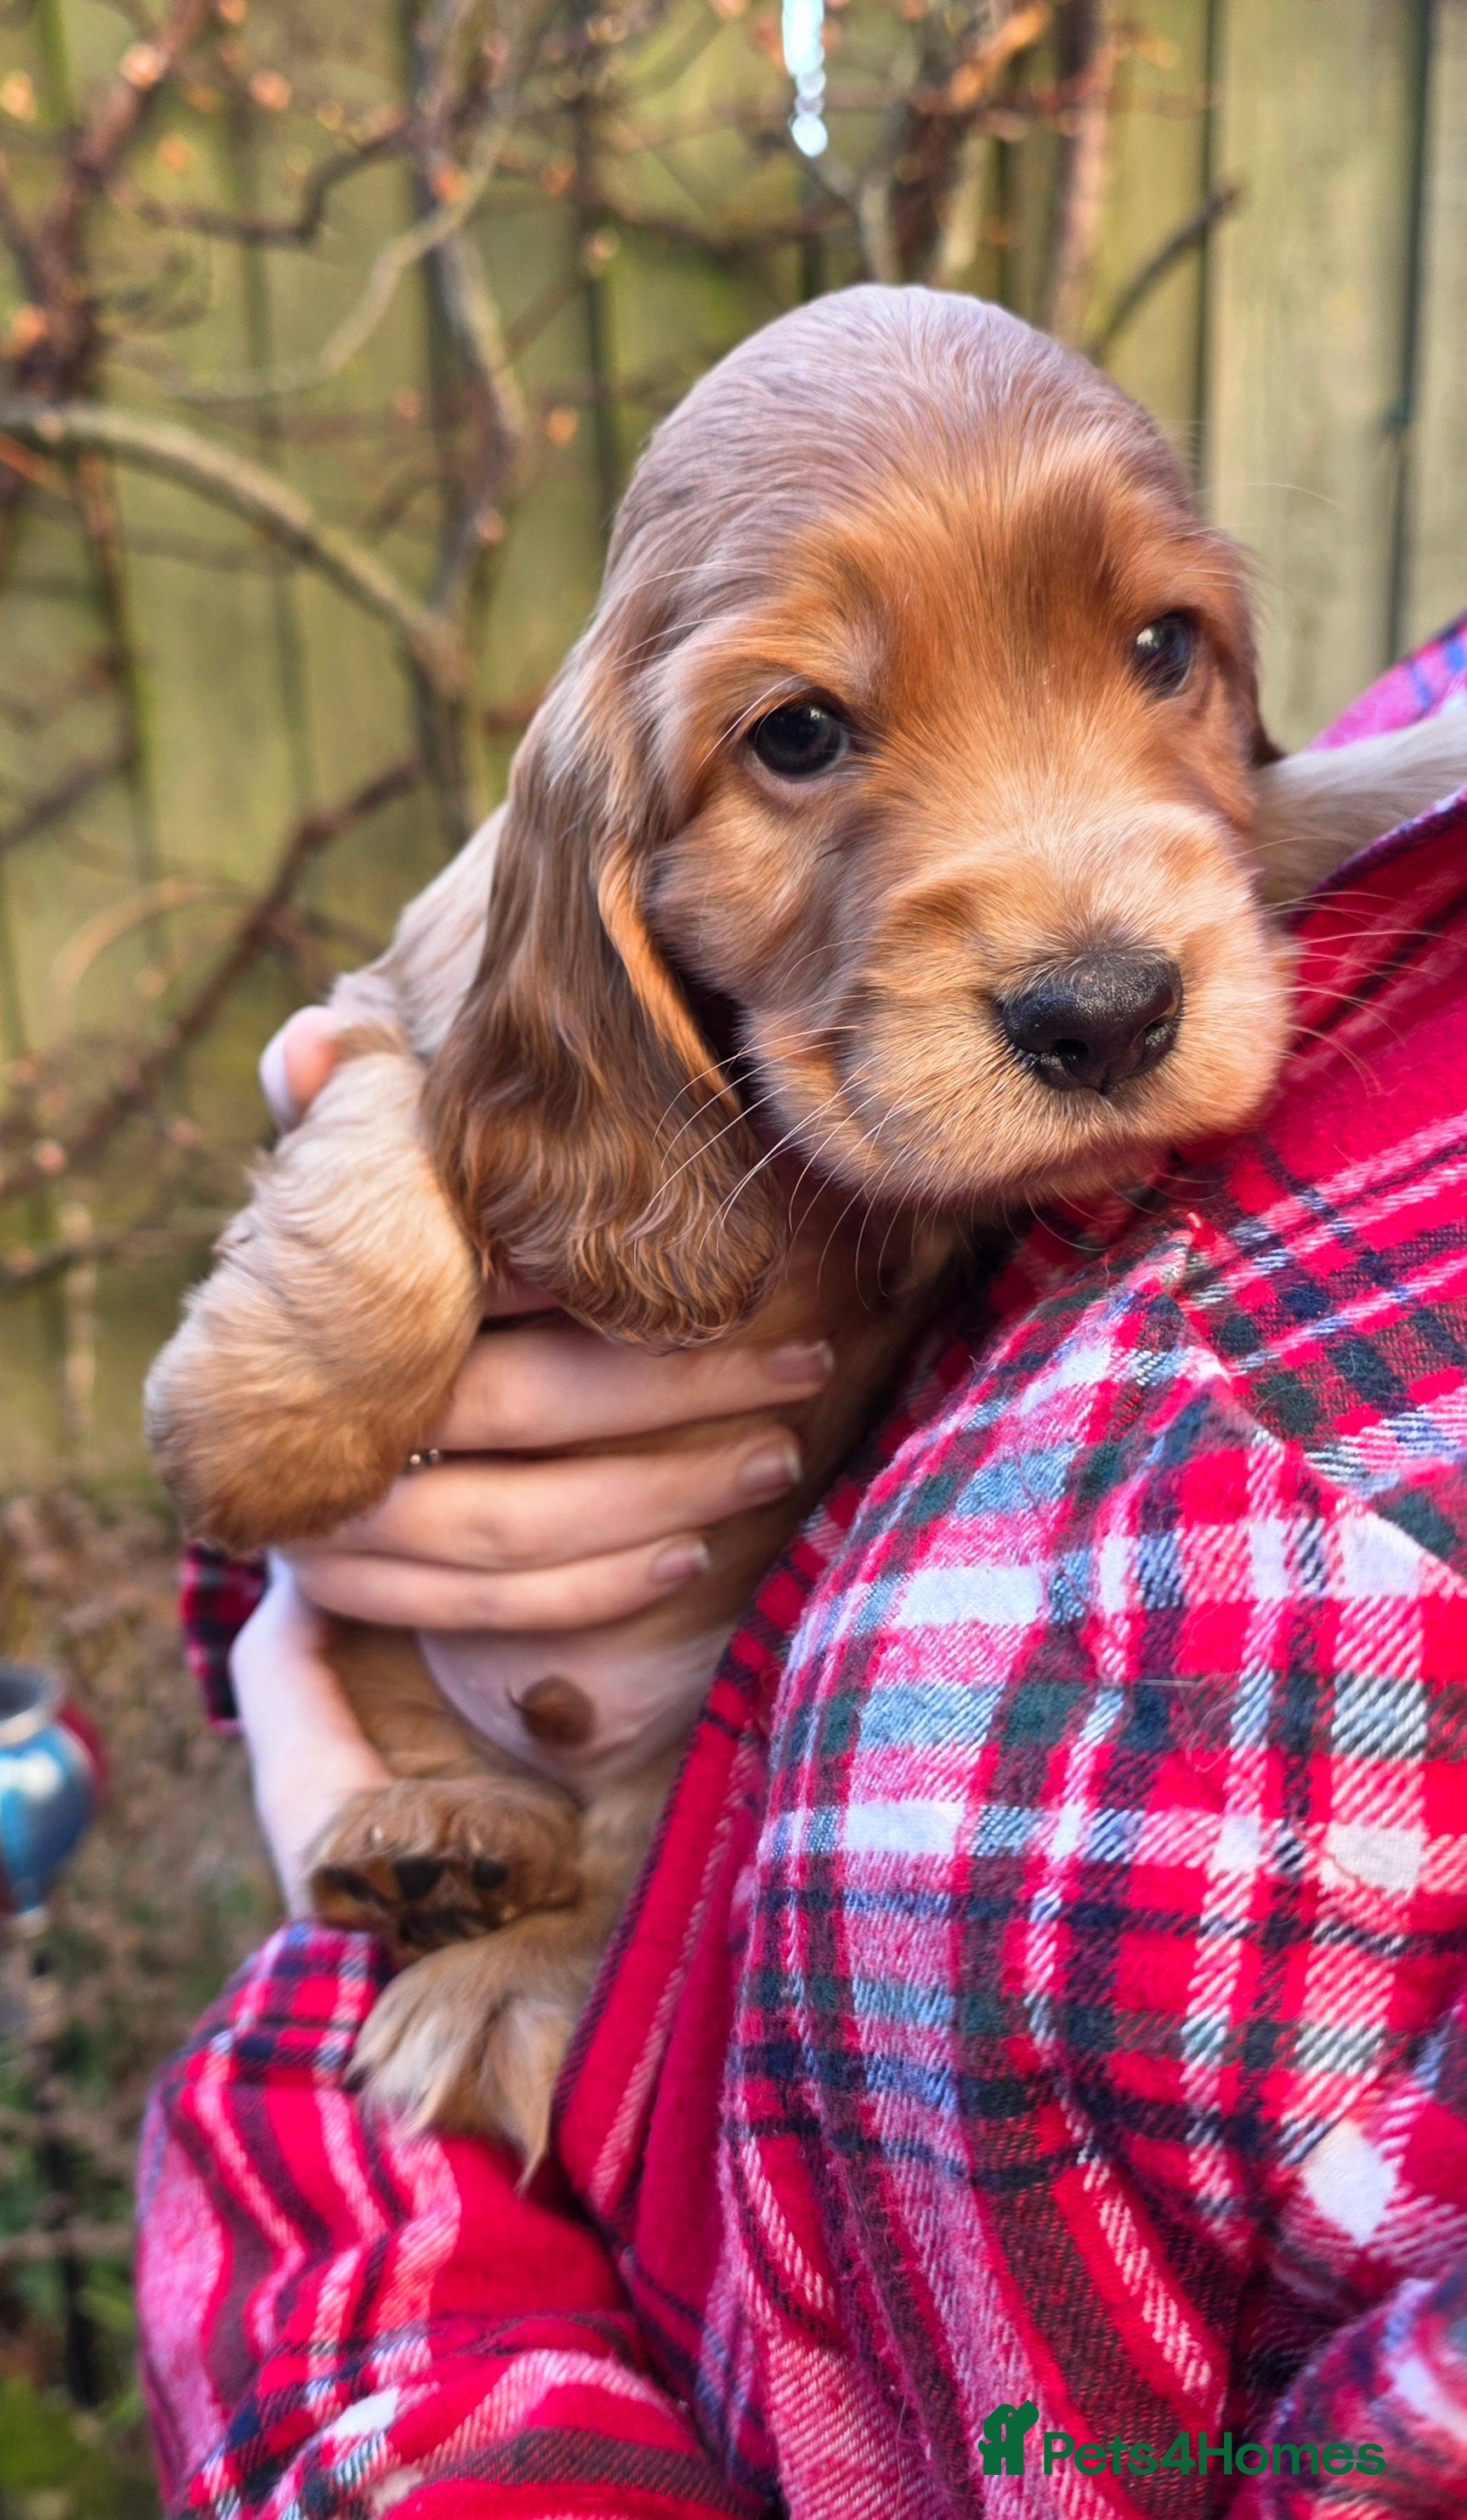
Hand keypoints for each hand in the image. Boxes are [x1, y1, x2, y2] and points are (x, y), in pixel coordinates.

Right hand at [233, 1005, 831, 1902]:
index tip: (726, 1268)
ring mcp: (319, 1514)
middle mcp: (315, 1410)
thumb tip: (314, 1044)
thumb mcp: (360, 1170)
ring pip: (509, 1524)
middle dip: (677, 1391)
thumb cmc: (362, 1251)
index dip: (590, 1280)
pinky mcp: (343, 1595)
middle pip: (520, 1401)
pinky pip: (482, 1610)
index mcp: (324, 1294)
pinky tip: (694, 1555)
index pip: (469, 1281)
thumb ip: (349, 1103)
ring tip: (779, 1457)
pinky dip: (594, 1591)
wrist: (276, 1399)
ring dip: (661, 1494)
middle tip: (808, 1363)